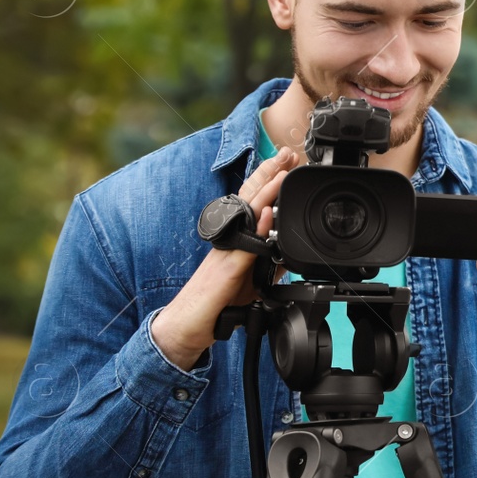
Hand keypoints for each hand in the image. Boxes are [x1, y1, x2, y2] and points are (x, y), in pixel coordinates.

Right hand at [151, 147, 302, 369]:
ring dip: (265, 189)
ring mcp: (226, 251)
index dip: (269, 181)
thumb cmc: (216, 302)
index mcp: (235, 239)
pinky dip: (256, 228)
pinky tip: (266, 213)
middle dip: (269, 172)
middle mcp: (229, 239)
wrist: (189, 326)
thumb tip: (286, 252)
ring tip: (281, 168)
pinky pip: (244, 245)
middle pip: (249, 197)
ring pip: (246, 213)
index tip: (286, 162)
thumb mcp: (250, 281)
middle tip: (287, 151)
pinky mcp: (226, 270)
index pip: (253, 202)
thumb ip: (267, 264)